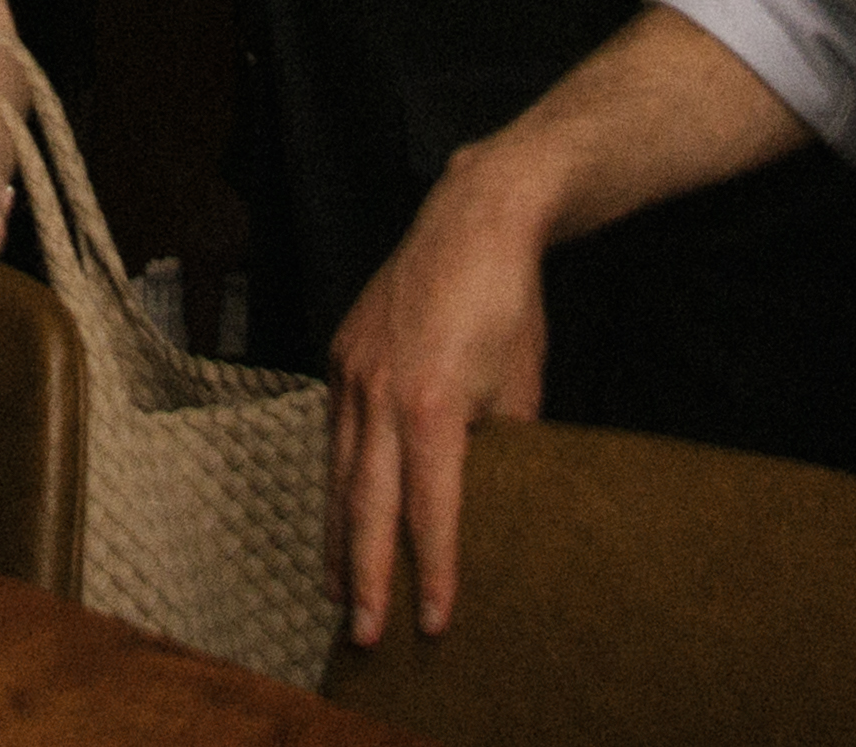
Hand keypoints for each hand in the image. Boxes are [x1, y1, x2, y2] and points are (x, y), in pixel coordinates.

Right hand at [332, 163, 554, 643]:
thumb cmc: (510, 307)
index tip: (434, 623)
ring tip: (337, 592)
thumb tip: (485, 505)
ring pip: (337, 472)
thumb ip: (498, 451)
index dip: (432, 571)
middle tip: (364, 636)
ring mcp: (352, 370)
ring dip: (338, 537)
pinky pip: (334, 432)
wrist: (474, 219)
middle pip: (365, 505)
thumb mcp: (521, 391)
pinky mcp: (341, 353)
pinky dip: (336, 479)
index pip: (428, 510)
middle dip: (364, 577)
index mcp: (431, 405)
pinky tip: (339, 513)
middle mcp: (379, 392)